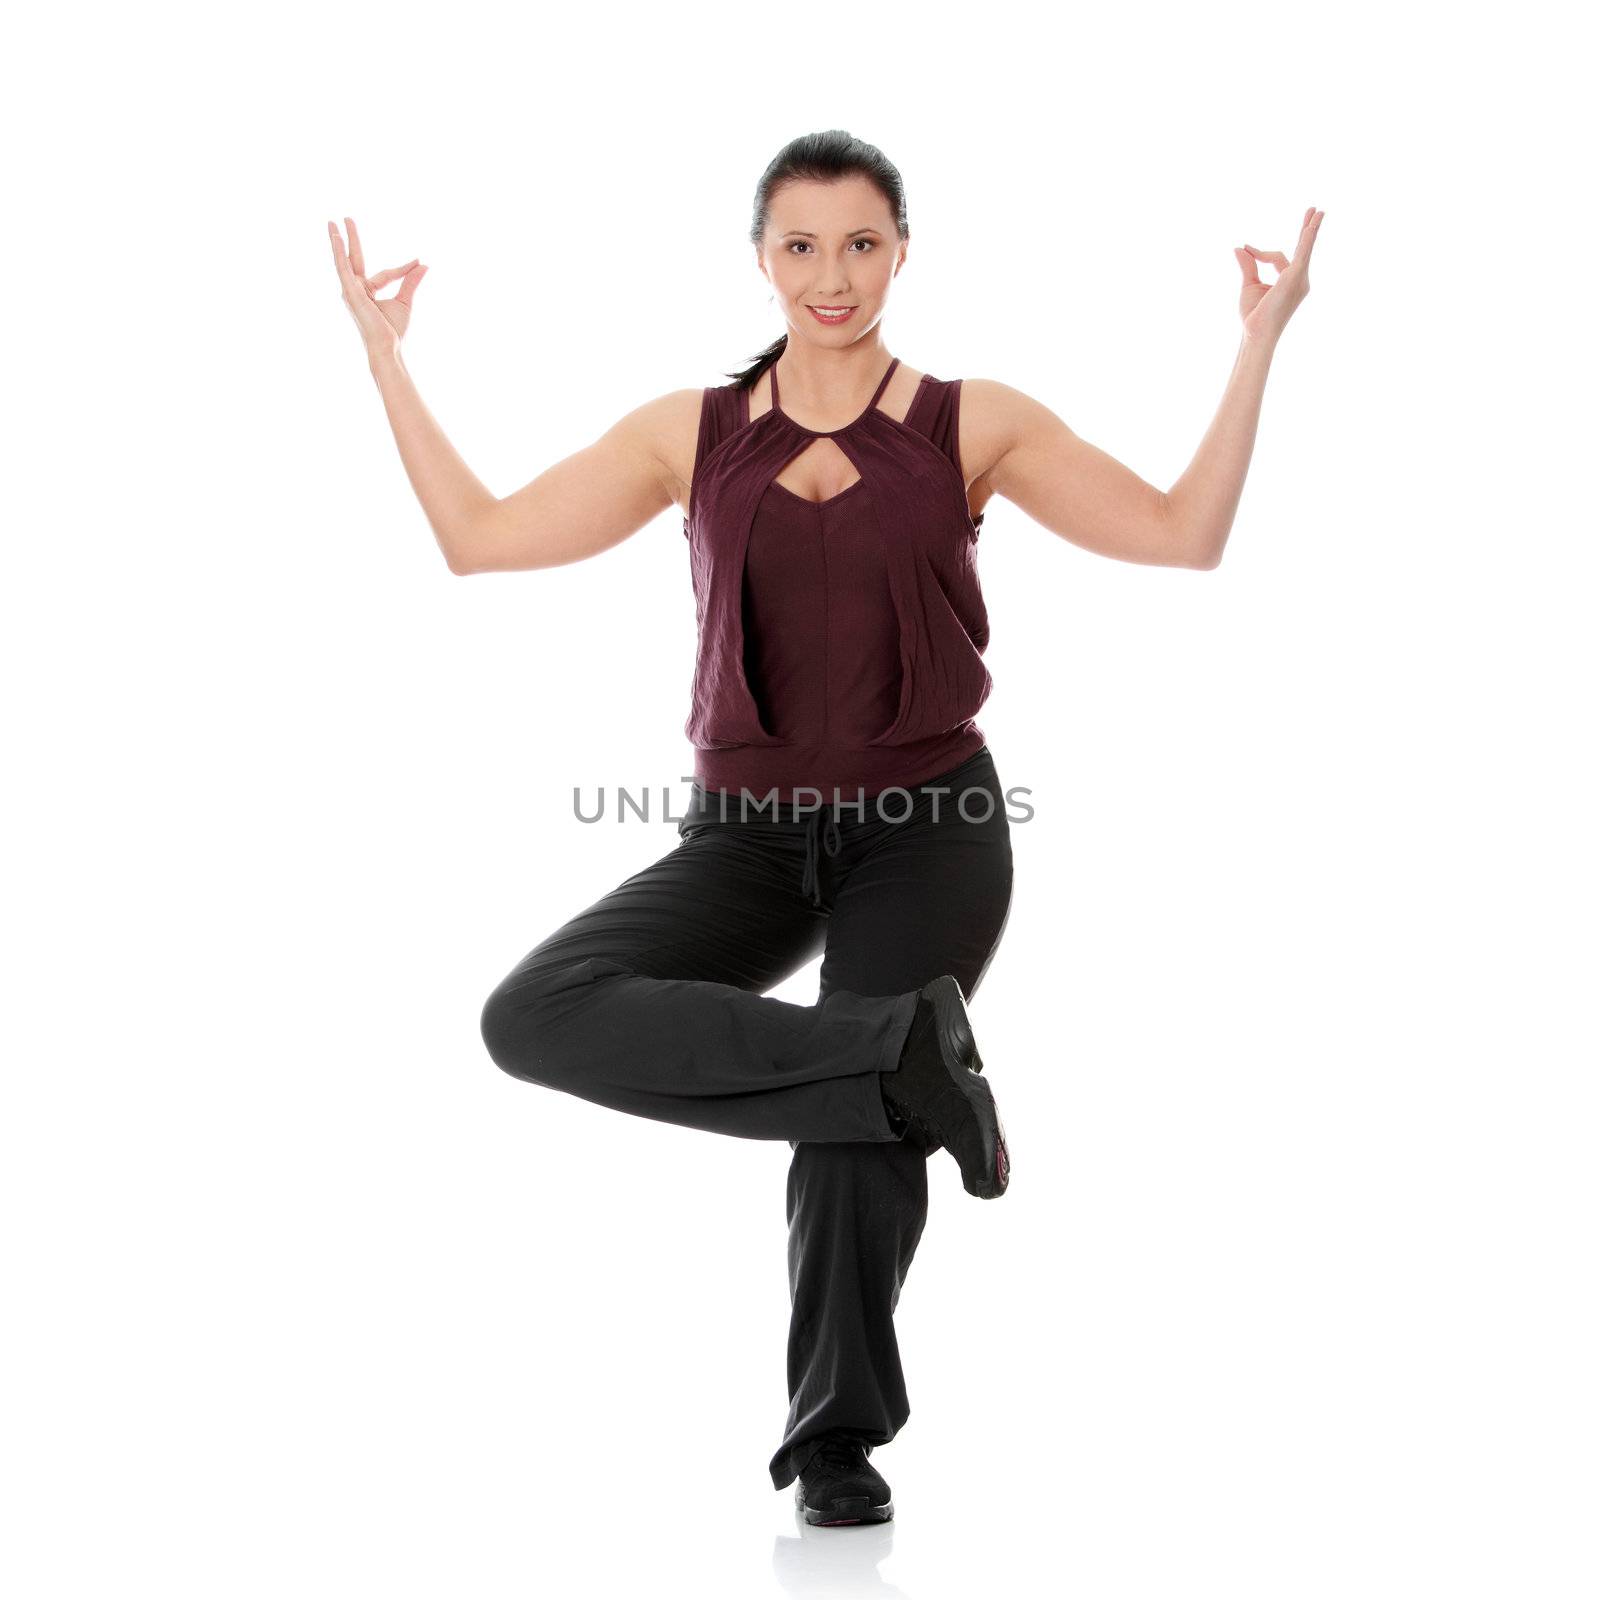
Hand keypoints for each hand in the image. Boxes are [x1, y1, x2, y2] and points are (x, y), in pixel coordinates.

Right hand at [328, 215, 427, 358]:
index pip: (385, 274)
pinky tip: (336, 239)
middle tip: (346, 218)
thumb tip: (424, 265)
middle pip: (353, 259)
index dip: (402, 269)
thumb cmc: (393, 330)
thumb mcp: (404, 301)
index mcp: (366, 292)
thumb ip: (410, 281)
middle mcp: (355, 290)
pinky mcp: (349, 292)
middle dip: (350, 239)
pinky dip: (338, 253)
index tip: (417, 263)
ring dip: (337, 241)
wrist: (388, 346)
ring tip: (333, 223)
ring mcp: (350, 291)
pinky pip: (342, 268)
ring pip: (343, 261)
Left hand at [1235, 207, 1322, 345]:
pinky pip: (1303, 253)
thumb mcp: (1250, 284)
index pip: (1277, 257)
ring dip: (1310, 229)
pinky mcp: (1294, 277)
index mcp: (1290, 280)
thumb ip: (1248, 264)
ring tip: (1317, 212)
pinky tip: (1311, 226)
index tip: (1246, 249)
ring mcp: (1300, 279)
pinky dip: (1307, 239)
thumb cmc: (1254, 315)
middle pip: (1302, 249)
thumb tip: (1240, 247)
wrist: (1255, 332)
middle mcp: (1300, 279)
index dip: (1260, 252)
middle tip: (1315, 210)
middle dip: (1308, 229)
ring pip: (1304, 248)